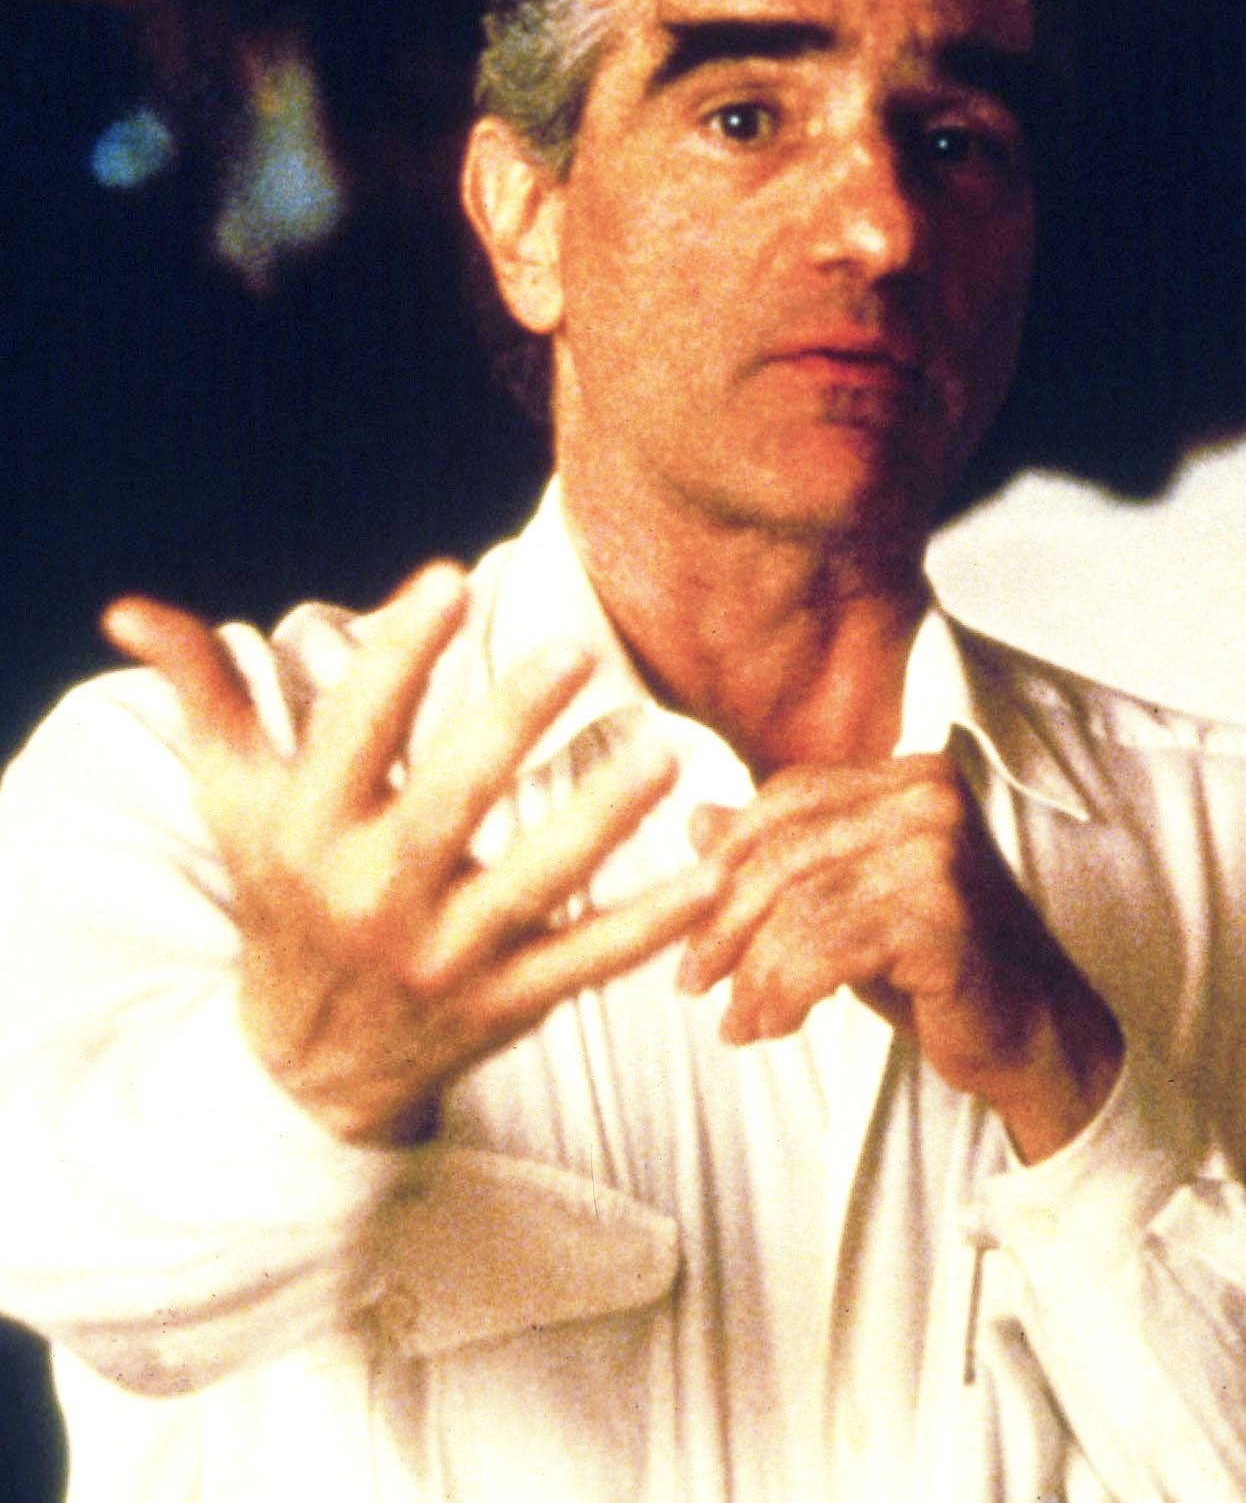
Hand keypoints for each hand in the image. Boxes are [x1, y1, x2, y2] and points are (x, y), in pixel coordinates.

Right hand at [104, 564, 718, 1146]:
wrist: (304, 1064)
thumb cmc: (286, 897)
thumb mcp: (239, 804)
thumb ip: (208, 699)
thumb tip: (132, 612)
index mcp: (309, 833)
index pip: (352, 732)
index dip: (396, 655)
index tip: (448, 579)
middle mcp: (372, 894)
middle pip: (447, 802)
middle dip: (509, 727)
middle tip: (576, 651)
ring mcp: (445, 956)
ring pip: (534, 884)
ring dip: (602, 821)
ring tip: (664, 754)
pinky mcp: (507, 1005)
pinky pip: (589, 962)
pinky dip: (655, 924)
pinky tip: (715, 875)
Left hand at [677, 755, 1124, 1160]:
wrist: (1035, 1028)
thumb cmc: (942, 965)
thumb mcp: (853, 902)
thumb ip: (788, 857)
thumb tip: (698, 820)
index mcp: (916, 778)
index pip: (790, 795)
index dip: (727, 860)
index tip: (692, 928)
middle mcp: (932, 801)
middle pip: (784, 851)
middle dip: (723, 926)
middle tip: (694, 984)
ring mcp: (942, 855)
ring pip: (797, 908)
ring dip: (752, 975)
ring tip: (740, 1021)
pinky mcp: (942, 918)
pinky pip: (824, 953)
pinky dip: (782, 996)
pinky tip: (775, 1026)